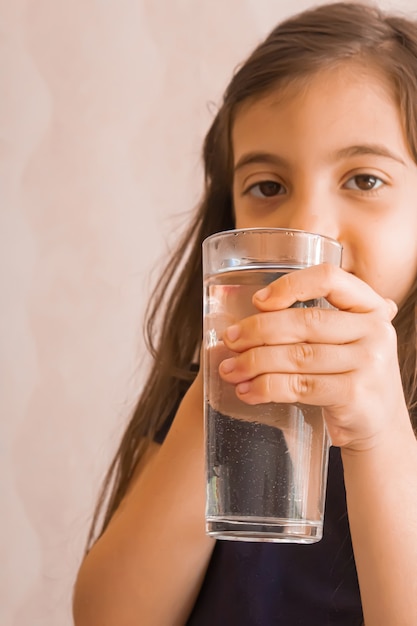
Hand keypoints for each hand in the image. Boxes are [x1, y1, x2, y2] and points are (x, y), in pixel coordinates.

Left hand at [218, 263, 406, 450]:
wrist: (380, 424)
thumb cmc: (351, 375)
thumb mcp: (346, 339)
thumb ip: (314, 321)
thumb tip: (252, 314)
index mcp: (370, 307)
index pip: (328, 278)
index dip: (289, 285)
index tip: (257, 301)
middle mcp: (375, 330)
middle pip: (304, 321)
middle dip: (257, 330)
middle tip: (230, 340)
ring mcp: (369, 363)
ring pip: (297, 356)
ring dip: (254, 362)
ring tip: (230, 370)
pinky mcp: (355, 394)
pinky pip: (300, 386)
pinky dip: (267, 388)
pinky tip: (248, 392)